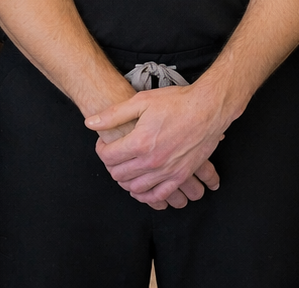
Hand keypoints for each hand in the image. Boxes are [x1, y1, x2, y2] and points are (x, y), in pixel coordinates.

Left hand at [85, 83, 226, 207]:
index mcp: (140, 142)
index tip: (104, 144)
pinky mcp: (180, 176)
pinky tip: (142, 187)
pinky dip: (146, 196)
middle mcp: (151, 161)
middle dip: (111, 166)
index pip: (108, 156)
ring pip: (135, 188)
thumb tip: (90, 123)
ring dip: (126, 181)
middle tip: (114, 156)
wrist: (208, 109)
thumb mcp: (141, 101)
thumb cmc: (176, 102)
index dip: (101, 150)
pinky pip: (158, 196)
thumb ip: (113, 114)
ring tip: (126, 169)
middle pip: (119, 174)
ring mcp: (167, 171)